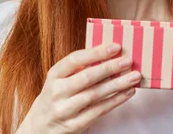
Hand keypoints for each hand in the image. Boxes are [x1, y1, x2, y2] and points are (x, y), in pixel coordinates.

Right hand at [19, 42, 140, 133]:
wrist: (39, 128)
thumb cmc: (56, 98)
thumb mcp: (60, 80)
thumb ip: (79, 68)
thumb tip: (108, 54)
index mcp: (54, 75)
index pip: (75, 60)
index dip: (96, 52)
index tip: (115, 47)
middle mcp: (57, 92)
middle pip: (86, 77)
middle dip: (110, 68)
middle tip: (128, 61)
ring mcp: (65, 110)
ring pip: (95, 94)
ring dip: (117, 85)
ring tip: (134, 77)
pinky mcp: (74, 125)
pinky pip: (99, 111)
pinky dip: (115, 101)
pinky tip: (127, 92)